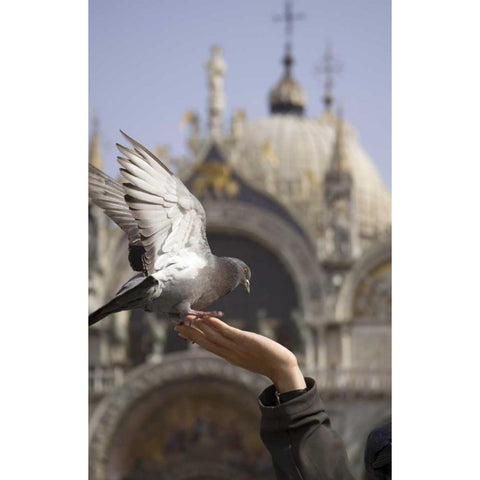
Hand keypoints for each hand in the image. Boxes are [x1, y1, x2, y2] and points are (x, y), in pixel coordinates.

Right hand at [175, 316, 305, 392]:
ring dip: (199, 327)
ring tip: (187, 319)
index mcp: (228, 355)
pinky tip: (207, 318)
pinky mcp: (244, 341)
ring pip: (213, 336)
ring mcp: (236, 347)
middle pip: (205, 342)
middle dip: (190, 333)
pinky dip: (216, 325)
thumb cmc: (267, 360)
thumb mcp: (247, 354)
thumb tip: (231, 340)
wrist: (281, 367)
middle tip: (175, 325)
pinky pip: (227, 332)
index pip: (207, 345)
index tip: (181, 331)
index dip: (193, 338)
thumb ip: (236, 348)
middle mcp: (229, 353)